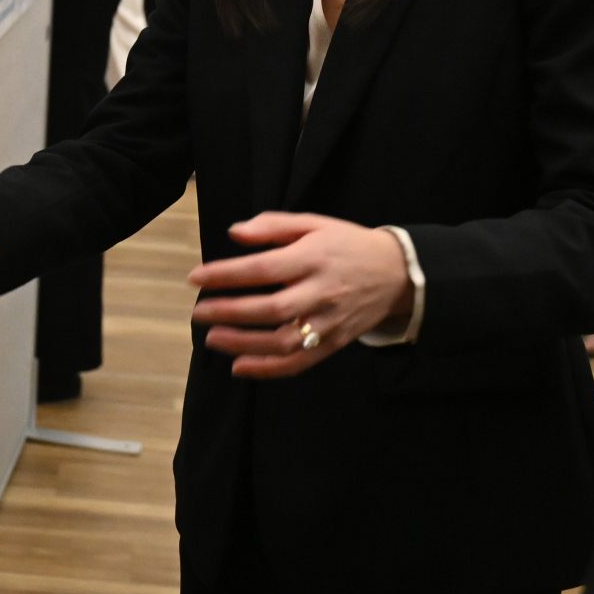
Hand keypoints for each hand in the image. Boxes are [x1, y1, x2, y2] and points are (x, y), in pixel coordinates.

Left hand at [186, 213, 408, 378]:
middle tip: (198, 313)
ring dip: (244, 344)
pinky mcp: (335, 344)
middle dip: (230, 312)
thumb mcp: (314, 223)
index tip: (196, 278)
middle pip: (272, 308)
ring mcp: (330, 322)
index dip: (227, 275)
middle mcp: (322, 292)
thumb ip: (273, 226)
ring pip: (284, 341)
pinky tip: (240, 367)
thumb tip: (235, 232)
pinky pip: (300, 362)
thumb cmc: (347, 244)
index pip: (264, 268)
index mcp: (314, 257)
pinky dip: (268, 369)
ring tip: (212, 339)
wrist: (397, 273)